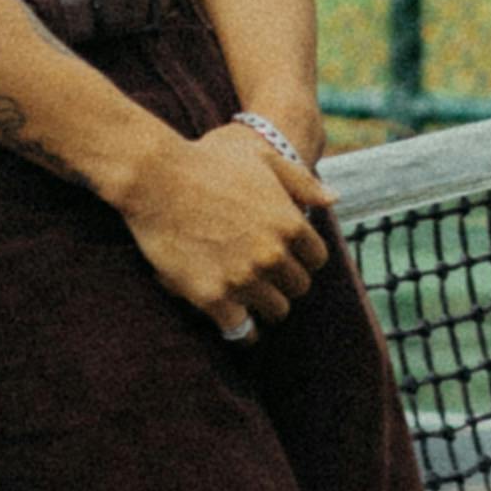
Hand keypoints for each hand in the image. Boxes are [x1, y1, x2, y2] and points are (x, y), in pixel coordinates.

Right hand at [108, 113, 334, 338]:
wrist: (157, 178)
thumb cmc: (209, 162)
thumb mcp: (264, 159)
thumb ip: (302, 182)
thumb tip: (334, 199)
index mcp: (290, 223)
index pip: (317, 259)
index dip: (302, 258)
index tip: (286, 257)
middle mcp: (272, 255)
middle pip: (298, 287)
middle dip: (284, 281)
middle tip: (264, 274)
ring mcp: (243, 278)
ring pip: (275, 311)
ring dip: (265, 303)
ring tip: (249, 295)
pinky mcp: (213, 297)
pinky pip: (242, 331)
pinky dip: (242, 330)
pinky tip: (234, 321)